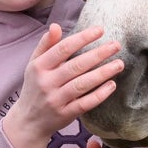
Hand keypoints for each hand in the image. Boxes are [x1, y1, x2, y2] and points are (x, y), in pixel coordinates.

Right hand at [2, 24, 122, 147]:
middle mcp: (47, 82)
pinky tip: (112, 84)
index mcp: (39, 67)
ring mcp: (56, 99)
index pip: (63, 48)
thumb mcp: (34, 64)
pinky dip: (99, 94)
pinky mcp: (65, 114)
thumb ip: (46, 45)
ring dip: (103, 73)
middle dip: (98, 54)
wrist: (28, 121)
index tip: (100, 30)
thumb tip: (56, 26)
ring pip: (83, 84)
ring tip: (119, 63)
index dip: (82, 38)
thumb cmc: (35, 87)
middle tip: (116, 45)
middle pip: (76, 65)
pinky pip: (85, 103)